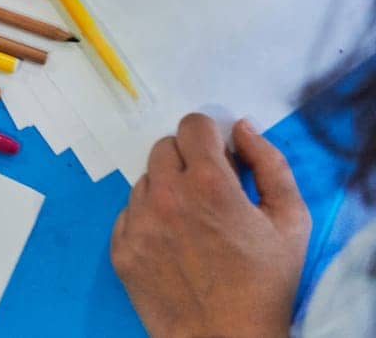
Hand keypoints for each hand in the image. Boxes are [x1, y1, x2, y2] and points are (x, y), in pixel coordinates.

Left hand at [112, 115, 308, 337]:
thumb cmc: (265, 284)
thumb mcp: (290, 221)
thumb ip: (270, 164)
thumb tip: (242, 128)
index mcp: (208, 183)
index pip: (192, 125)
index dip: (209, 136)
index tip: (219, 157)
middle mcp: (165, 195)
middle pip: (164, 147)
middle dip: (187, 160)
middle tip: (208, 191)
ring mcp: (137, 221)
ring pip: (145, 181)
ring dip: (166, 190)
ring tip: (193, 225)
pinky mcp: (120, 247)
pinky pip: (128, 213)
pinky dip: (148, 219)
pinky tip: (173, 244)